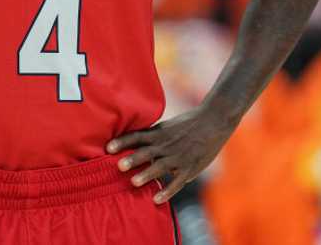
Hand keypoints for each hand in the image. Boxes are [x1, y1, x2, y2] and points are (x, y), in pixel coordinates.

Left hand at [106, 107, 236, 204]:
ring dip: (147, 174)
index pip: (137, 136)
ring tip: (134, 182)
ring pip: (160, 167)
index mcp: (158, 133)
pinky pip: (177, 182)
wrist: (213, 121)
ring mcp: (178, 156)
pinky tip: (156, 199)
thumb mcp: (166, 126)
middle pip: (146, 151)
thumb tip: (131, 144)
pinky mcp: (189, 167)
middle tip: (119, 166)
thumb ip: (151, 136)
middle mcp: (166, 144)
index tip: (108, 148)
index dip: (122, 142)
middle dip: (133, 159)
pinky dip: (167, 191)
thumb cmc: (187, 124)